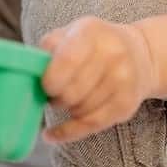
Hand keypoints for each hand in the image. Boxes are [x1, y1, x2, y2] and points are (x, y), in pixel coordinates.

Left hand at [39, 16, 156, 144]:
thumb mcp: (69, 34)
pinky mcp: (127, 104)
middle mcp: (112, 53)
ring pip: (80, 110)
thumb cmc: (91, 45)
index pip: (67, 61)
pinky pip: (90, 125)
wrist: (138, 53)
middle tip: (54, 93)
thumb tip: (27, 74)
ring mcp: (123, 80)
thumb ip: (47, 50)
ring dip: (66, 109)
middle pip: (72, 92)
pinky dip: (67, 132)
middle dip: (56, 97)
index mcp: (91, 31)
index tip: (45, 85)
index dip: (50, 80)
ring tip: (67, 99)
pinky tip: (51, 135)